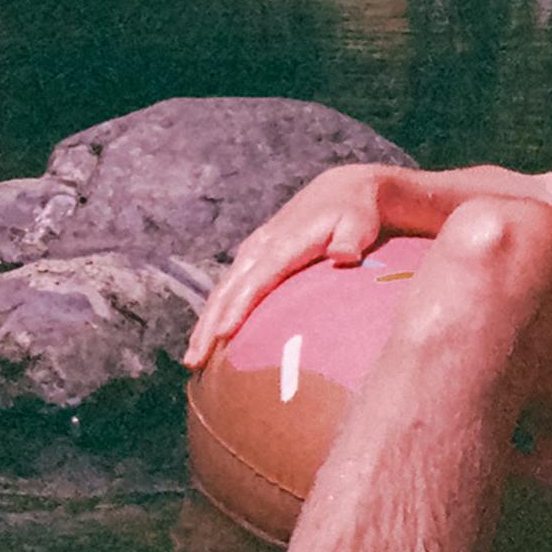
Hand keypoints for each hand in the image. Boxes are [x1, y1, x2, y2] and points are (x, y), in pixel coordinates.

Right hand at [180, 165, 393, 368]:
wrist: (342, 190)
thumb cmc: (355, 213)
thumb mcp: (359, 223)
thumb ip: (350, 240)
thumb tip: (343, 255)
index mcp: (284, 244)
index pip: (256, 280)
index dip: (239, 307)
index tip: (223, 335)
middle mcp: (260, 247)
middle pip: (228, 291)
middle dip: (209, 326)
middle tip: (195, 361)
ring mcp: (253, 252)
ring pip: (222, 292)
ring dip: (204, 325)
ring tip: (193, 360)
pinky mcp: (253, 257)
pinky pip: (228, 289)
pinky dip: (215, 314)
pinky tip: (209, 340)